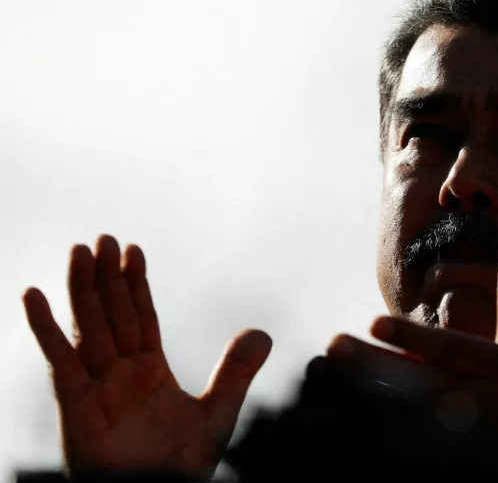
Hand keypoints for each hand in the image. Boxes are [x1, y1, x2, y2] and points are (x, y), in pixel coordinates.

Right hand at [22, 235, 271, 479]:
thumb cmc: (180, 468)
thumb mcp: (218, 412)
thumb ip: (236, 372)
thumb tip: (262, 332)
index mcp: (149, 372)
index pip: (141, 317)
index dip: (135, 285)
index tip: (133, 249)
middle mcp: (120, 375)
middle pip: (112, 315)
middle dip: (108, 278)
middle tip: (102, 238)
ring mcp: (97, 389)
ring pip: (88, 329)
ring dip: (82, 291)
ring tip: (79, 252)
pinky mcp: (77, 407)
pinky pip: (61, 362)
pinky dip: (47, 329)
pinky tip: (34, 295)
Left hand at [327, 233, 497, 481]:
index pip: (454, 351)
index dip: (416, 338)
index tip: (374, 321)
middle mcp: (492, 408)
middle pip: (424, 387)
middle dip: (377, 368)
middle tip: (333, 347)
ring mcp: (474, 446)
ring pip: (413, 424)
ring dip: (369, 406)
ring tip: (327, 384)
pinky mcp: (458, 469)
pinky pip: (412, 457)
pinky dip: (378, 447)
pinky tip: (344, 434)